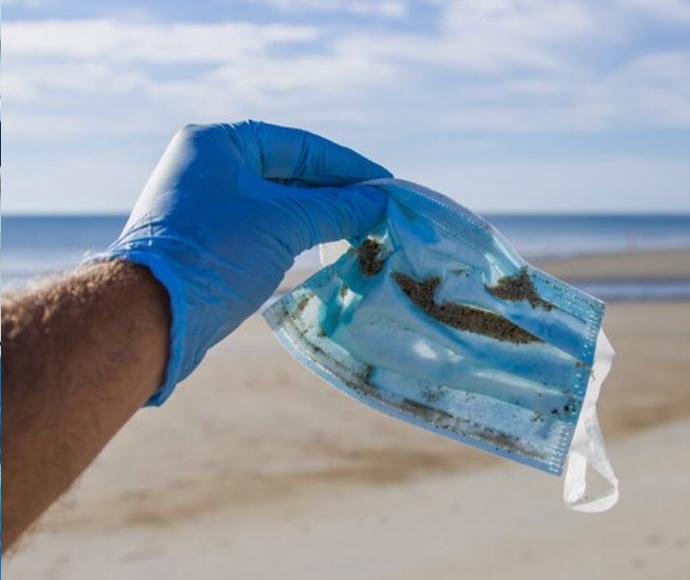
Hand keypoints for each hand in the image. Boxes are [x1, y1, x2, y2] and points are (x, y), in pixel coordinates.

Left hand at [96, 120, 390, 404]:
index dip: (348, 166)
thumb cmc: (218, 252)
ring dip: (320, 217)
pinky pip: (265, 227)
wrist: (152, 314)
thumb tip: (380, 201)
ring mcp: (207, 204)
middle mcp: (209, 166)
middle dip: (336, 193)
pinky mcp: (210, 240)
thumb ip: (337, 208)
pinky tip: (329, 246)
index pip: (299, 146)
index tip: (387, 184)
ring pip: (279, 203)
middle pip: (290, 173)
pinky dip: (298, 235)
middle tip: (379, 211)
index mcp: (218, 143)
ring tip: (363, 230)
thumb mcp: (285, 223)